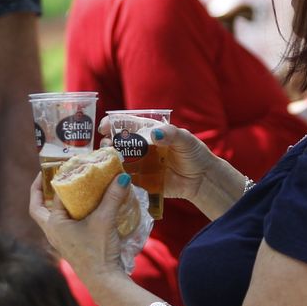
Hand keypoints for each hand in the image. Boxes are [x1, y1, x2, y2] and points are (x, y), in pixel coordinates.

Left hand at [29, 169, 131, 285]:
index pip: (50, 197)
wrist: (104, 281)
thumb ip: (113, 197)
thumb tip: (123, 176)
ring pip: (50, 218)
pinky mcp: (71, 246)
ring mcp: (60, 241)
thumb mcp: (105, 220)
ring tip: (65, 190)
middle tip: (46, 179)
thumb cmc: (98, 251)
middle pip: (38, 209)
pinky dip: (68, 214)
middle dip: (40, 194)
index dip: (55, 181)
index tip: (60, 166)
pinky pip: (63, 225)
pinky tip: (82, 209)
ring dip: (55, 204)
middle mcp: (52, 233)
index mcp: (54, 224)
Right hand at [97, 118, 217, 203]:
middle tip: (106, 145)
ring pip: (119, 161)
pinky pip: (127, 180)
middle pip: (119, 143)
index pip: (128, 125)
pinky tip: (112, 178)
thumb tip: (154, 134)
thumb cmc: (195, 154)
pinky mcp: (143, 181)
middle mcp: (142, 148)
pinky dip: (118, 179)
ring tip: (107, 161)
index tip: (104, 127)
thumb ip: (170, 134)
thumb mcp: (185, 139)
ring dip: (110, 160)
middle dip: (108, 142)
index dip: (113, 124)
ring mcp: (141, 165)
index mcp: (150, 132)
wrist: (202, 179)